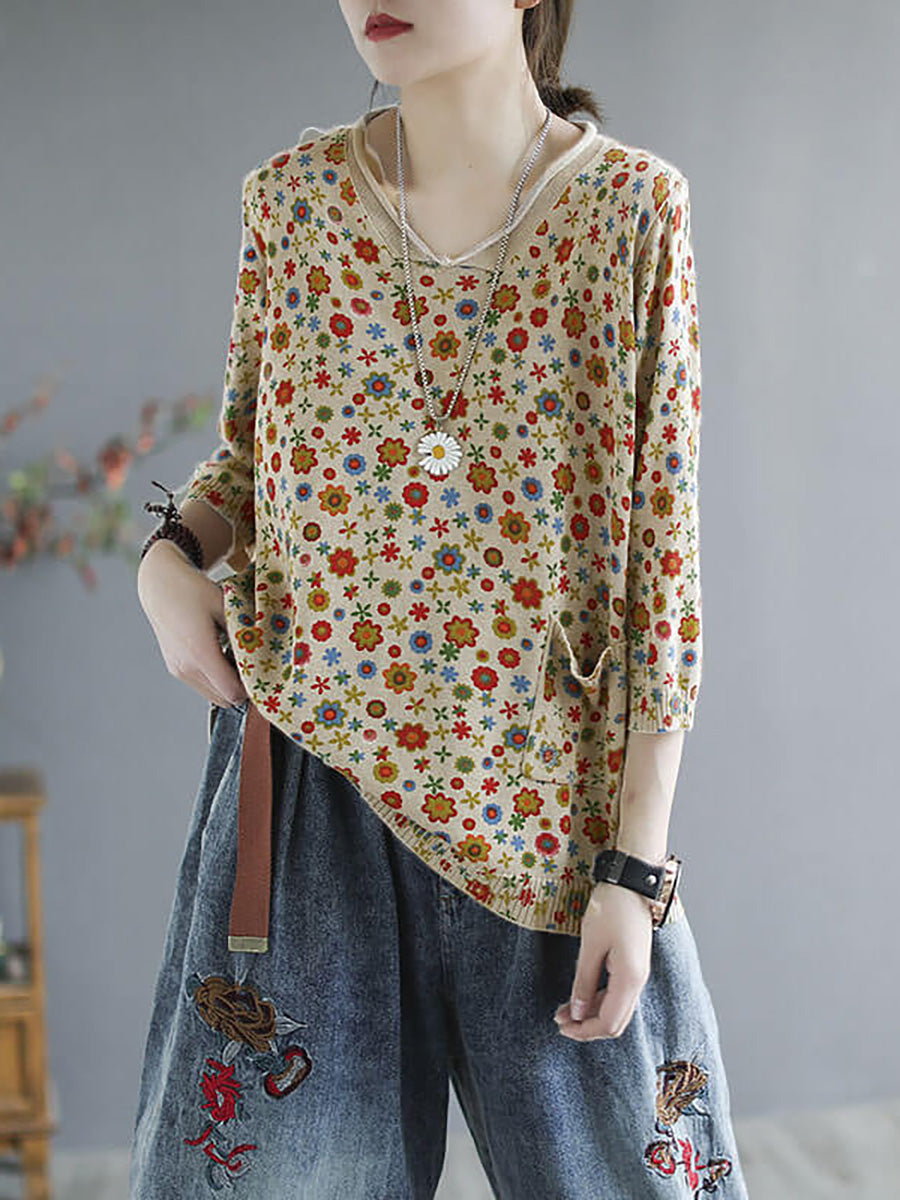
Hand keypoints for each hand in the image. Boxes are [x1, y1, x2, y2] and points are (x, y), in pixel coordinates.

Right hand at [137, 539, 249, 708]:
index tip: (264, 676)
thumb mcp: (225, 607)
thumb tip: (264, 651)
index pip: (232, 692)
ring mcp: (179, 670)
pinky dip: (215, 680)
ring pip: (213, 695)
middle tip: (255, 669)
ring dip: (228, 686)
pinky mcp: (175, 668)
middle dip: (242, 689)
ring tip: (238, 662)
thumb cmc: (193, 591)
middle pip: (224, 700)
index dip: (251, 689)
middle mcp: (187, 667)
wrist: (160, 586)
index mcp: (200, 653)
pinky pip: (201, 685)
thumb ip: (243, 632)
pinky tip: (223, 658)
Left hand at [554, 882, 653, 1040]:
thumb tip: (576, 1012)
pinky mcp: (632, 964)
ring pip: (616, 1008)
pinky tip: (580, 995)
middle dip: (586, 1026)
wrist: (632, 883)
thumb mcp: (591, 945)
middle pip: (615, 1021)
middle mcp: (638, 981)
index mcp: (630, 979)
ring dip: (590, 1013)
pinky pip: (616, 993)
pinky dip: (598, 999)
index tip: (561, 1027)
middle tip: (559, 1021)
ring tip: (563, 1010)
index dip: (584, 1030)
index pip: (609, 1022)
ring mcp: (637, 973)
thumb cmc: (611, 908)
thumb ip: (584, 981)